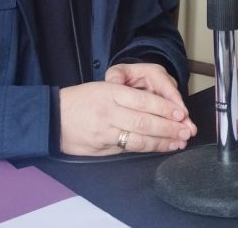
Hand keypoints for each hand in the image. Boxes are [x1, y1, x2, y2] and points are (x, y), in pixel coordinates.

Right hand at [59, 77, 195, 155]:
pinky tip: (159, 148)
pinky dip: (146, 148)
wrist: (51, 117)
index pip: (143, 100)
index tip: (180, 114)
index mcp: (110, 92)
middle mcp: (108, 111)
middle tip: (186, 130)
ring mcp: (104, 131)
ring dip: (162, 142)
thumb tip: (156, 108)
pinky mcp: (101, 147)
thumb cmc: (78, 101)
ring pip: (138, 138)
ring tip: (178, 142)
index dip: (164, 108)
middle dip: (168, 127)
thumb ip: (126, 97)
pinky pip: (128, 148)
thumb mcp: (101, 88)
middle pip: (144, 121)